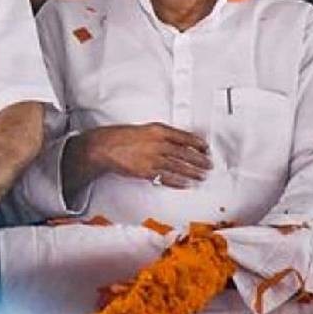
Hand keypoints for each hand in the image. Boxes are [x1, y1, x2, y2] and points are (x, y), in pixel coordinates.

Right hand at [84, 123, 210, 188]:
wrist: (104, 147)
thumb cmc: (120, 137)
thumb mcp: (143, 129)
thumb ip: (161, 135)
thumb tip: (177, 143)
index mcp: (158, 130)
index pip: (185, 137)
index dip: (198, 144)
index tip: (205, 148)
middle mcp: (158, 144)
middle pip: (185, 154)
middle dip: (199, 160)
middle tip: (208, 165)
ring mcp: (153, 158)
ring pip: (179, 167)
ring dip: (192, 173)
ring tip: (201, 176)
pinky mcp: (146, 172)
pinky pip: (166, 178)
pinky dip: (178, 182)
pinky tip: (186, 184)